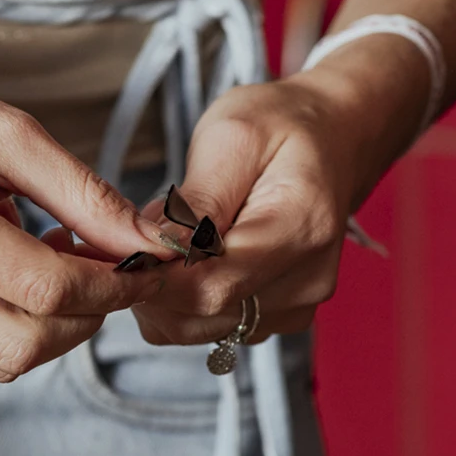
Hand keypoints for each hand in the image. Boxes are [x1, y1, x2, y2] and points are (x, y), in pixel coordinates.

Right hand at [0, 30, 168, 381]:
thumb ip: (79, 192)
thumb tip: (146, 244)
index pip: (45, 291)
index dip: (110, 287)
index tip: (142, 264)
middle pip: (24, 347)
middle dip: (84, 319)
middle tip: (102, 269)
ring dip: (46, 325)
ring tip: (49, 260)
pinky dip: (2, 321)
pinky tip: (0, 269)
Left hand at [130, 39, 428, 346]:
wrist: (334, 137)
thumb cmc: (281, 127)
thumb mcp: (232, 138)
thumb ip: (197, 202)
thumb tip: (159, 252)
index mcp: (302, 229)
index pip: (214, 288)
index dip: (156, 279)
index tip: (122, 250)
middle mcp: (307, 281)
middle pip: (203, 316)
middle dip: (155, 282)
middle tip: (142, 231)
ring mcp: (297, 306)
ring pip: (199, 328)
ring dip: (167, 291)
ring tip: (172, 236)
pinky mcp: (280, 316)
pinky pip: (213, 326)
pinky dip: (186, 298)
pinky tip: (191, 256)